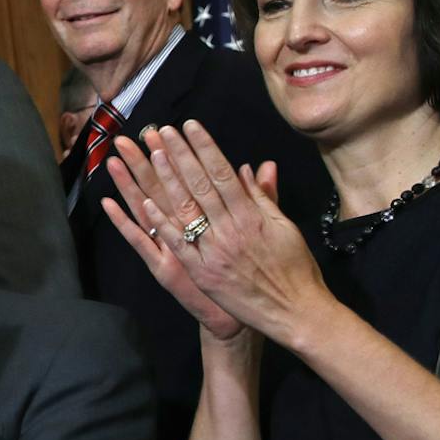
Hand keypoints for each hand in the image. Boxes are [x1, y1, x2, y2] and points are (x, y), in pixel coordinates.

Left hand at [115, 122, 325, 343]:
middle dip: (180, 155)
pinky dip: (162, 223)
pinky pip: (178, 244)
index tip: (190, 126)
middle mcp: (231, 230)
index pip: (223, 174)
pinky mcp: (202, 273)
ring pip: (185, 210)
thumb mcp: (285, 228)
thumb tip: (252, 167)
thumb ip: (264, 197)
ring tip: (149, 155)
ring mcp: (214, 252)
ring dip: (165, 180)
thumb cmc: (294, 269)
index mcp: (253, 216)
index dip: (205, 148)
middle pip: (200, 186)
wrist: (294, 313)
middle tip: (162, 131)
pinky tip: (145, 202)